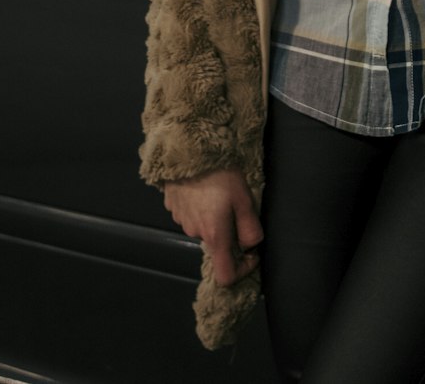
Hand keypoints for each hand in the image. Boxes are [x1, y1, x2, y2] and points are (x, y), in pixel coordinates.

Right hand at [163, 167, 262, 284]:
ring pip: (204, 228)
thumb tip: (252, 246)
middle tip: (238, 206)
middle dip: (230, 232)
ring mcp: (180, 220)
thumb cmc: (220, 173)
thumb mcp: (244, 199)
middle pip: (216, 245)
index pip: (226, 275)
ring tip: (220, 191)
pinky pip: (191, 214)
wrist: (188, 148)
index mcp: (214, 235)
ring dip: (214, 218)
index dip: (243, 270)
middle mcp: (195, 233)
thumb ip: (250, 228)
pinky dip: (200, 207)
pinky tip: (205, 186)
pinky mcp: (172, 206)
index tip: (252, 252)